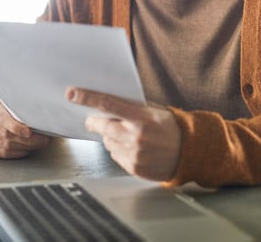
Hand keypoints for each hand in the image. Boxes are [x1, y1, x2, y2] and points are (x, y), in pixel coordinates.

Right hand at [0, 96, 50, 157]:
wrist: (8, 110)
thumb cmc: (19, 106)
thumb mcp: (23, 101)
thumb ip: (30, 106)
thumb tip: (51, 109)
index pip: (3, 119)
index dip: (17, 127)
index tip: (31, 132)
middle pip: (6, 135)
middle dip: (28, 140)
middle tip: (44, 140)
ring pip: (5, 146)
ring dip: (25, 147)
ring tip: (38, 143)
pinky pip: (2, 153)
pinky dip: (17, 153)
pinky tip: (27, 149)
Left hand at [67, 88, 181, 181]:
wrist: (188, 152)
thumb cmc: (170, 128)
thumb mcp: (155, 110)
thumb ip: (132, 107)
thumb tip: (106, 102)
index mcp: (141, 118)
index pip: (108, 104)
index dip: (87, 98)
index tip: (72, 93)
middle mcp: (136, 136)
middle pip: (103, 127)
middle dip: (95, 122)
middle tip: (92, 120)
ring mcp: (134, 153)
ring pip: (107, 142)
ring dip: (111, 137)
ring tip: (129, 136)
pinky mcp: (133, 167)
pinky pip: (115, 156)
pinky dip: (119, 150)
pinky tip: (134, 148)